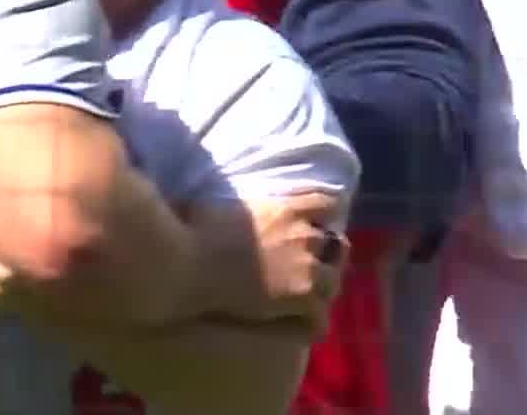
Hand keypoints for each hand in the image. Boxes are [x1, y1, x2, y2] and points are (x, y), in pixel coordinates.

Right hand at [188, 192, 346, 331]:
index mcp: (287, 209)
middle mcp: (304, 235)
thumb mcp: (221, 203)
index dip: (323, 216)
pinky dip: (309, 322)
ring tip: (300, 297)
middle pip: (337, 245)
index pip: (329, 204)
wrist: (188, 263)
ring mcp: (306, 269)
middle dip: (324, 254)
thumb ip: (240, 204)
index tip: (314, 223)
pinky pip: (320, 319)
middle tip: (303, 264)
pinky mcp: (301, 298)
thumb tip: (222, 201)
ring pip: (333, 281)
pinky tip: (294, 324)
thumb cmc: (193, 229)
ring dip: (320, 288)